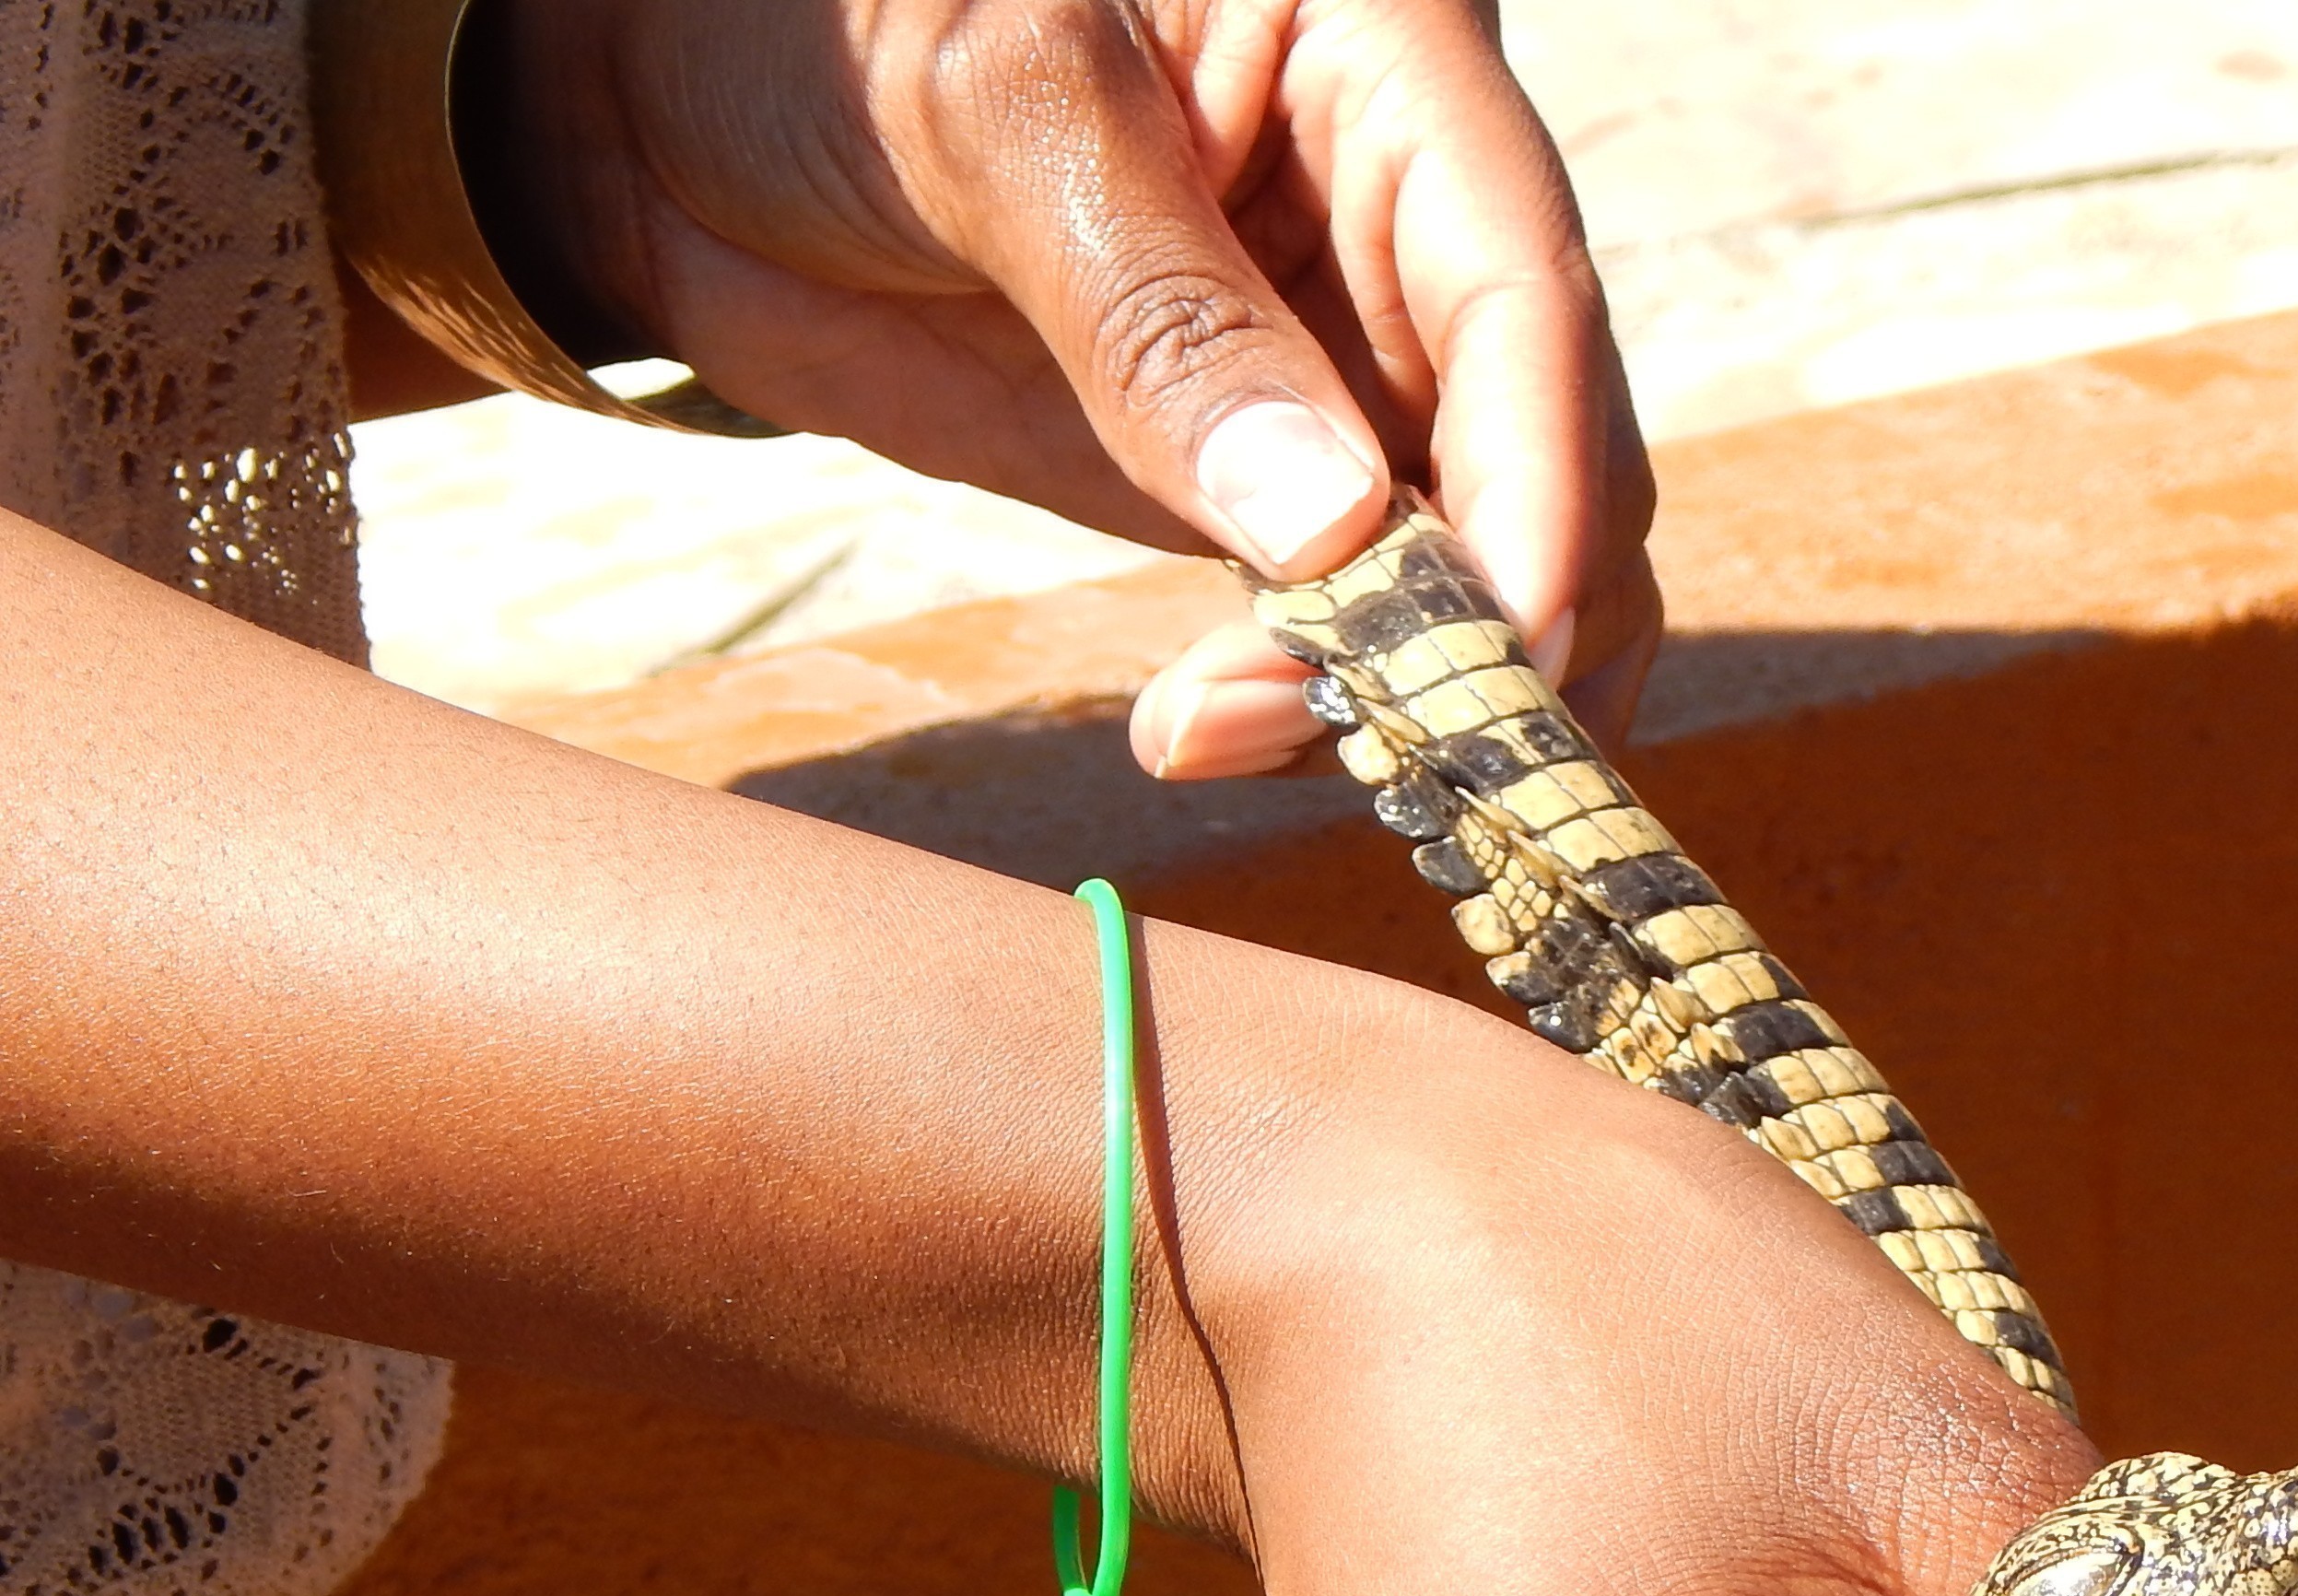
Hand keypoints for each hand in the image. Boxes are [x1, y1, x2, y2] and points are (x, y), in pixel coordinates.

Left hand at [478, 0, 1657, 753]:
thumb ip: (1159, 311)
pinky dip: (1321, 701)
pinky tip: (1212, 733)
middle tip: (1356, 730)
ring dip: (1411, 687)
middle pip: (1553, 448)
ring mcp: (1343, 361)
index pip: (1522, 286)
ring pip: (1485, 559)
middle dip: (1484, 613)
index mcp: (1383, 59)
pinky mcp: (1261, 477)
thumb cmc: (820, 16)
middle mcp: (1401, 217)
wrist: (656, 95)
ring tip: (1233, 733)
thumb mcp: (985, 106)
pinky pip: (1356, 614)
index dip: (1541, 478)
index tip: (1507, 639)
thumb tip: (1331, 528)